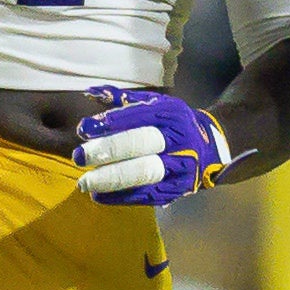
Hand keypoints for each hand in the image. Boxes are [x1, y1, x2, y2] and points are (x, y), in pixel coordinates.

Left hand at [72, 87, 230, 205]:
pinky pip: (148, 196)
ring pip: (144, 173)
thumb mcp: (154, 104)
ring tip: (85, 182)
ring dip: (111, 179)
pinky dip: (121, 197)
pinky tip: (99, 196)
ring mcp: (181, 166)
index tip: (83, 129)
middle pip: (141, 144)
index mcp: (171, 114)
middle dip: (107, 150)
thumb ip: (121, 99)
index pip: (137, 116)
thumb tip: (90, 92)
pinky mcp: (178, 189)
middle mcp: (179, 139)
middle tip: (79, 156)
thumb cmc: (172, 124)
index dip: (109, 123)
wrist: (210, 148)